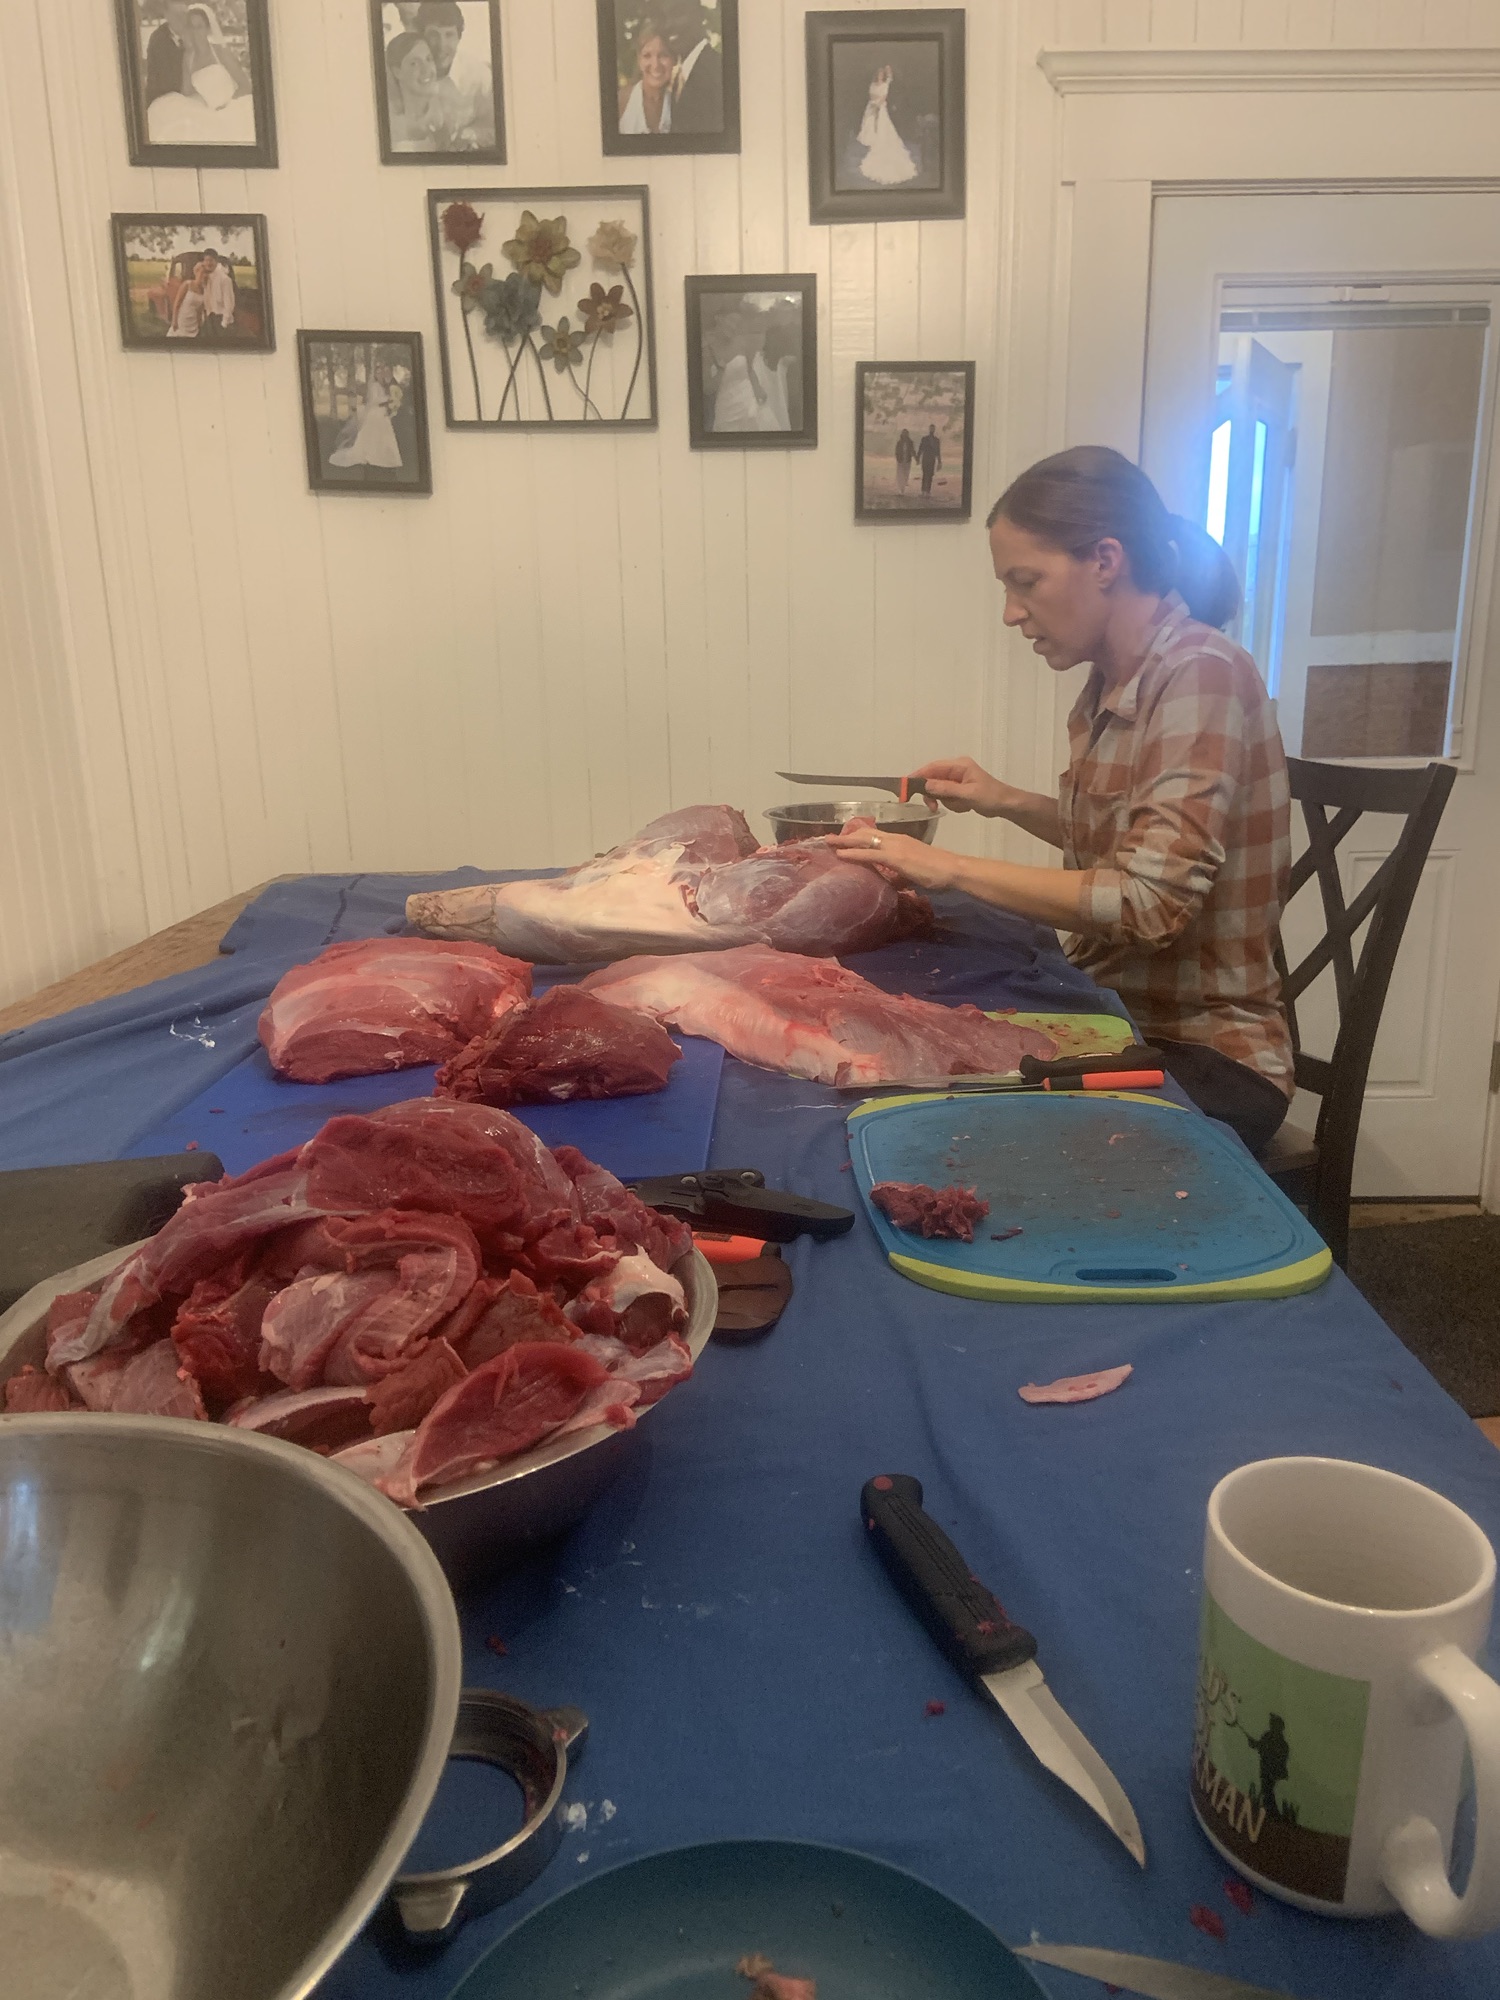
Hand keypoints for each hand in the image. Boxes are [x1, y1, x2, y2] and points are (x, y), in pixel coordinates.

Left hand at [824, 830, 957, 892]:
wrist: (952, 869)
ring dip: (844, 841)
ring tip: (828, 843)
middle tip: (829, 838)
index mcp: (901, 841)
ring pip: (864, 840)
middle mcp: (896, 839)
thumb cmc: (938, 872)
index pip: (875, 835)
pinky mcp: (895, 857)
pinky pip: (869, 853)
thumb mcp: (914, 871)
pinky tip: (841, 854)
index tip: (844, 838)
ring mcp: (895, 846)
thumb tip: (892, 882)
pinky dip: (853, 853)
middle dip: (846, 836)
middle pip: (865, 833)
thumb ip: (900, 874)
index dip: (858, 836)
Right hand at [911, 757, 1007, 816]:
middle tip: (934, 806)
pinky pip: (947, 797)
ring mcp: (957, 780)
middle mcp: (956, 769)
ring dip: (947, 801)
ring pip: (939, 791)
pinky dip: (953, 804)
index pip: (933, 767)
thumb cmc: (990, 797)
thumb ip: (946, 789)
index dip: (918, 776)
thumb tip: (926, 785)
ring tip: (962, 805)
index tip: (906, 787)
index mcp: (959, 765)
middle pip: (933, 779)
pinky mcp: (959, 789)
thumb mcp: (968, 794)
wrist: (1006, 805)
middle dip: (934, 794)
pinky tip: (965, 806)